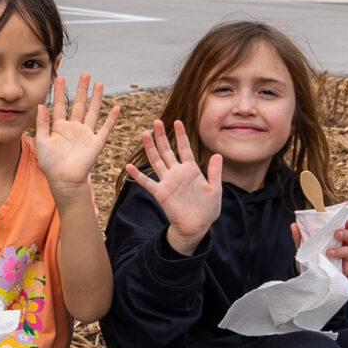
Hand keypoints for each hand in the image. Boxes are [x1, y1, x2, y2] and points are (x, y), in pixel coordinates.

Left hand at [31, 71, 120, 196]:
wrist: (63, 180)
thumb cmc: (50, 164)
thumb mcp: (42, 141)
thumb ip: (42, 123)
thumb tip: (41, 105)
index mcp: (60, 127)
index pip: (61, 105)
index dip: (61, 92)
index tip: (60, 77)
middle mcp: (74, 128)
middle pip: (79, 104)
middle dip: (82, 89)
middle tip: (85, 74)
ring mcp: (86, 134)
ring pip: (93, 112)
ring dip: (96, 98)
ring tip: (99, 83)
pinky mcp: (96, 143)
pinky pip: (105, 129)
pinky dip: (111, 119)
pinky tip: (116, 107)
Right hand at [124, 121, 221, 252]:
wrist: (197, 226)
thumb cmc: (207, 209)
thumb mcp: (215, 188)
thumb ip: (214, 172)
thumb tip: (218, 154)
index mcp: (191, 170)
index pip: (184, 148)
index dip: (181, 135)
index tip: (177, 121)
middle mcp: (177, 173)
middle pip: (167, 151)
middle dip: (161, 136)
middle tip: (156, 122)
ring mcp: (168, 182)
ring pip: (156, 161)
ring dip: (150, 148)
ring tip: (144, 134)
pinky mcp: (161, 193)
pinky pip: (147, 182)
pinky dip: (138, 175)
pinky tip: (129, 166)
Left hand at [297, 217, 347, 278]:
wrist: (311, 279)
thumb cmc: (311, 261)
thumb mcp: (304, 249)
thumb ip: (300, 238)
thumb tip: (294, 226)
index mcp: (335, 239)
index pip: (345, 228)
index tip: (346, 220)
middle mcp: (343, 247)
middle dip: (345, 233)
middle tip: (335, 233)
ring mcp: (346, 259)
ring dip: (343, 250)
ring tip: (329, 253)